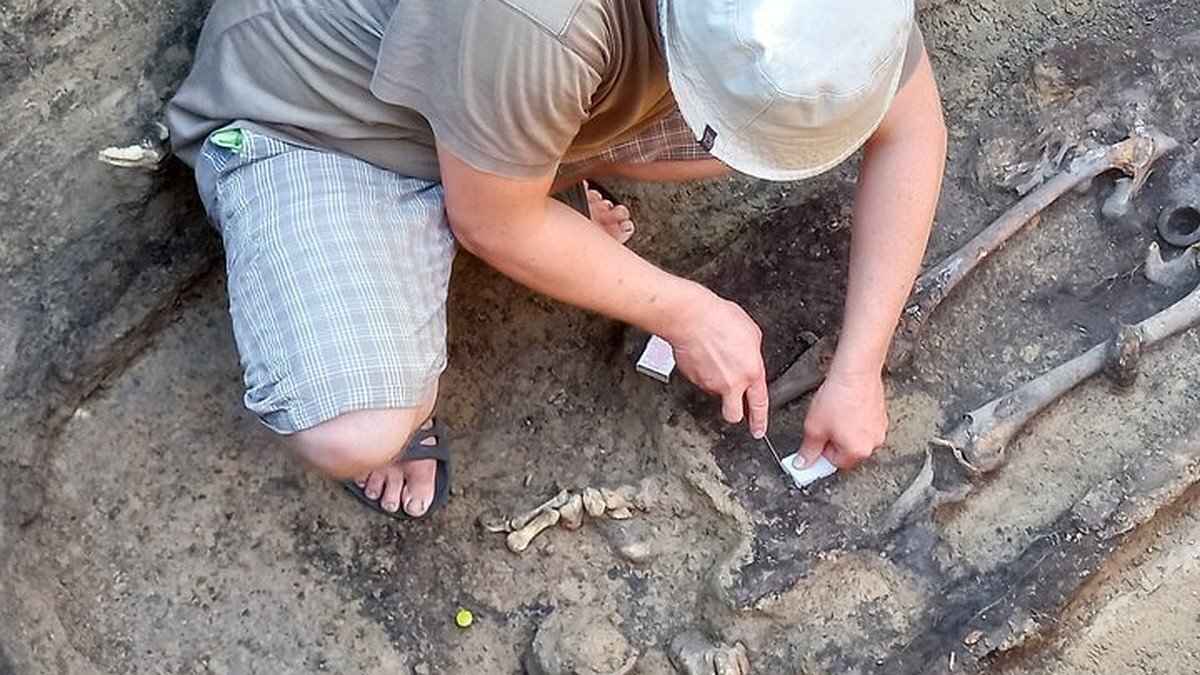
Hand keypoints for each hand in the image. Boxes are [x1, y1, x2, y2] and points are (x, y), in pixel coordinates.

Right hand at [667, 294, 768, 437]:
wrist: (691, 318)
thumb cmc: (720, 319)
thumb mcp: (752, 334)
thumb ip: (753, 355)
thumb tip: (749, 361)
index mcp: (751, 372)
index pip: (759, 405)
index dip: (760, 421)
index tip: (758, 430)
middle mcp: (730, 384)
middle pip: (732, 415)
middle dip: (735, 414)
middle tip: (735, 408)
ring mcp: (709, 383)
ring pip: (715, 392)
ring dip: (717, 381)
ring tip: (716, 358)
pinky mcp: (692, 378)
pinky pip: (700, 379)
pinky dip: (703, 371)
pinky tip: (704, 355)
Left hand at [797, 370, 886, 468]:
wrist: (855, 372)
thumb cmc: (838, 397)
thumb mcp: (814, 428)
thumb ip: (808, 450)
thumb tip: (803, 463)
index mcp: (858, 451)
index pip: (834, 462)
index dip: (820, 452)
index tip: (813, 443)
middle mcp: (874, 443)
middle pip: (847, 451)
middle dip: (833, 441)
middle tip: (823, 425)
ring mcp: (880, 428)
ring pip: (855, 437)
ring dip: (843, 430)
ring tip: (834, 413)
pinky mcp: (881, 415)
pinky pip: (863, 424)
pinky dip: (853, 419)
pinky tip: (844, 407)